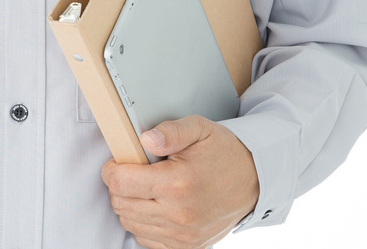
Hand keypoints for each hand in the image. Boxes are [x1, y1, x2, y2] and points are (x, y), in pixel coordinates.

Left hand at [101, 115, 258, 248]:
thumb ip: (170, 131)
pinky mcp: (188, 246)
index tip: (118, 163)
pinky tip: (155, 206)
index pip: (120, 183)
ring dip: (130, 204)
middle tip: (133, 173)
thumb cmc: (223, 152)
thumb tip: (146, 138)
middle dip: (119, 186)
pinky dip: (143, 223)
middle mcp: (179, 214)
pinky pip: (146, 239)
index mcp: (177, 183)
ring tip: (146, 188)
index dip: (111, 170)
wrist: (255, 180)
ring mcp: (184, 234)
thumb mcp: (199, 129)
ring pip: (130, 223)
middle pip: (120, 204)